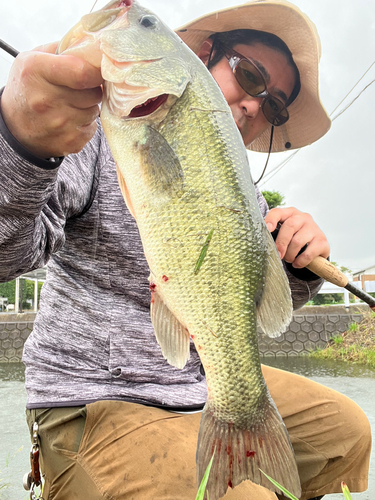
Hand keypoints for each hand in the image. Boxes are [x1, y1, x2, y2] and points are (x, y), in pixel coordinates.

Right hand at [1, 42, 103, 157]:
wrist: (15, 128)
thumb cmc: (28, 88)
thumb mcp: (33, 59)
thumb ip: (62, 49)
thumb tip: (92, 44)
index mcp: (36, 72)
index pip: (83, 73)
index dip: (95, 72)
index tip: (96, 71)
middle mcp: (46, 101)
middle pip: (93, 93)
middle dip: (91, 89)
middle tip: (78, 89)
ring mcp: (59, 125)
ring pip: (94, 111)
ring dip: (88, 107)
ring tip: (71, 105)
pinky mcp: (70, 143)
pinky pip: (91, 128)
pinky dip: (85, 124)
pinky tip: (70, 120)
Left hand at [264, 207, 329, 268]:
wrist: (315, 248)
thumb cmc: (293, 239)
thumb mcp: (284, 233)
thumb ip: (274, 234)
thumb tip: (261, 244)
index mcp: (290, 213)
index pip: (278, 212)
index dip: (271, 220)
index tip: (267, 229)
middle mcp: (303, 218)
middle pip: (289, 226)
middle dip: (281, 243)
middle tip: (278, 255)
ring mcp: (314, 228)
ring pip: (298, 241)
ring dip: (290, 254)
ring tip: (288, 259)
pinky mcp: (322, 241)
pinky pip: (308, 253)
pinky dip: (300, 261)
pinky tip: (297, 263)